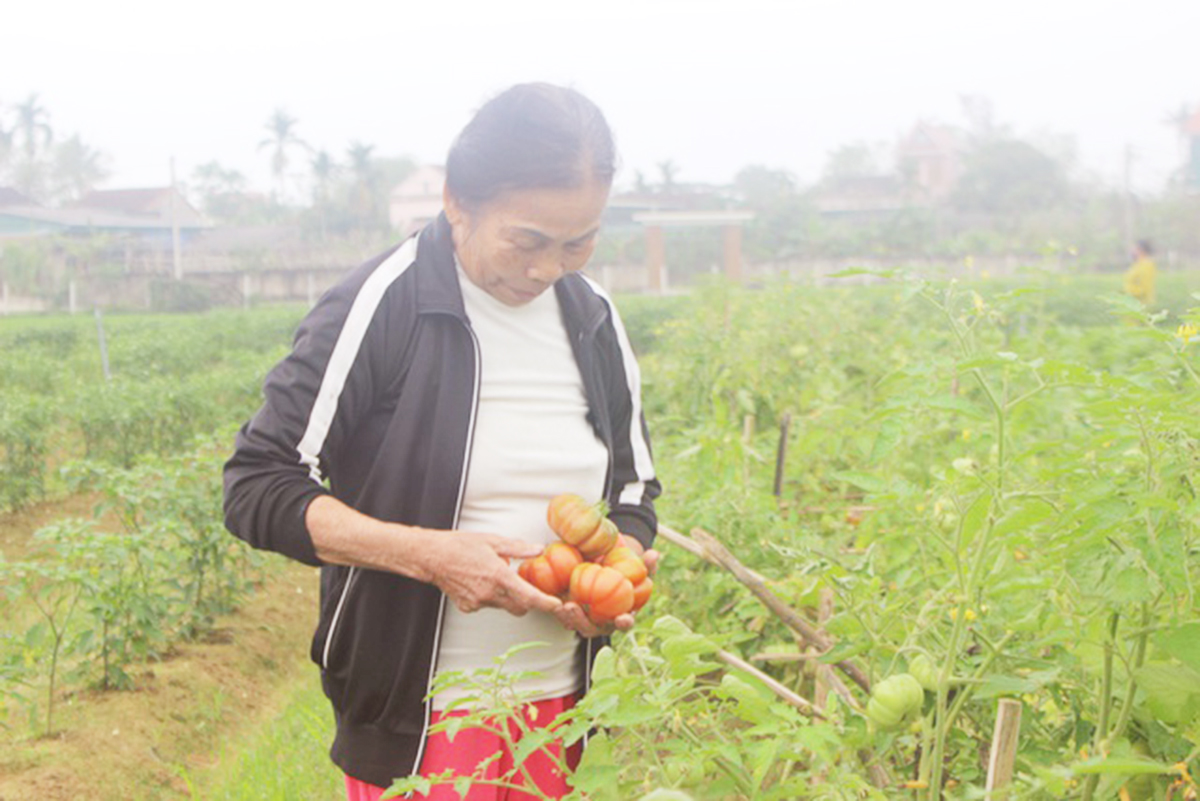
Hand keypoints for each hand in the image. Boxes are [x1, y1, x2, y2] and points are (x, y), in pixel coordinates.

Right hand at [421, 531, 562, 616]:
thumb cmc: (459, 546)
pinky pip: (487, 605)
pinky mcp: (468, 607)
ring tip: (493, 576)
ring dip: (506, 596)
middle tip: (524, 585)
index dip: (546, 603)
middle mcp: (489, 593)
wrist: (431, 557)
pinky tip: (479, 582)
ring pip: (503, 606)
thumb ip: (518, 549)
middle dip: (527, 600)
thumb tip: (537, 550)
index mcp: (499, 576)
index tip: (555, 604)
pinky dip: (489, 597)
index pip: (529, 596)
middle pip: (520, 607)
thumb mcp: (493, 541)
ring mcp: (478, 602)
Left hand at [550, 534, 660, 636]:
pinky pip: (562, 613)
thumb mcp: (636, 566)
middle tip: (575, 608)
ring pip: (574, 624)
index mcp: (621, 614)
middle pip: (592, 629)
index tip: (623, 618)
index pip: (624, 623)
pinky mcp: (569, 611)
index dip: (624, 623)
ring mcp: (584, 618)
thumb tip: (654, 554)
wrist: (604, 566)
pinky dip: (556, 608)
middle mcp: (601, 621)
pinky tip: (552, 598)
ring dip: (567, 617)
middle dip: (583, 622)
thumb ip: (646, 563)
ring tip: (562, 605)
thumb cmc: (624, 571)